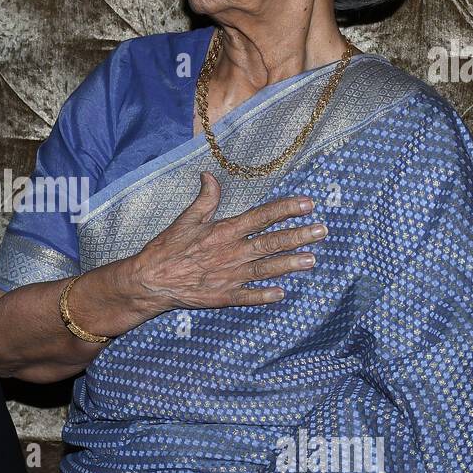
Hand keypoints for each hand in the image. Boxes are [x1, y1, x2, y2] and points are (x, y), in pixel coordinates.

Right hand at [130, 171, 325, 310]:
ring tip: (312, 260)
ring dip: (290, 264)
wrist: (150, 280)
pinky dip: (265, 295)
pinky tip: (282, 294)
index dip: (286, 209)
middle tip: (322, 231)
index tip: (308, 203)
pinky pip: (248, 296)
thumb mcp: (185, 219)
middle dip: (299, 236)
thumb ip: (204, 199)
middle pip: (271, 242)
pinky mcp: (223, 296)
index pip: (261, 217)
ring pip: (266, 269)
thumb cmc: (166, 248)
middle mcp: (231, 252)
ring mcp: (229, 276)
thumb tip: (210, 175)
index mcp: (224, 231)